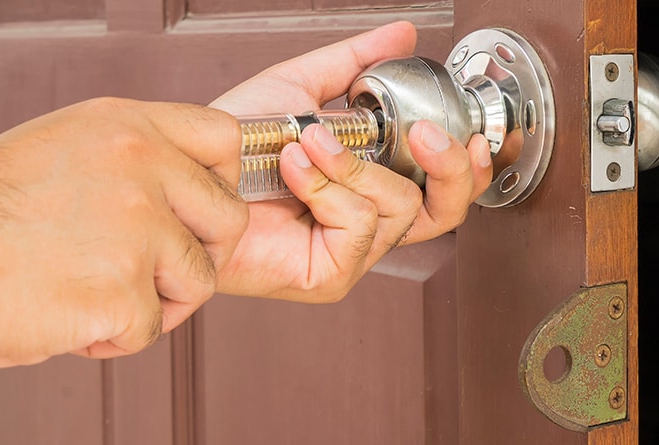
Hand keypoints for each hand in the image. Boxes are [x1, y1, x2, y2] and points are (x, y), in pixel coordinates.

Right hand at [0, 98, 246, 367]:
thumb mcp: (64, 149)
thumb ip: (133, 160)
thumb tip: (192, 194)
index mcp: (126, 127)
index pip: (224, 139)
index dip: (222, 182)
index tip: (195, 213)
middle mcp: (139, 168)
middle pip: (228, 219)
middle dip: (199, 255)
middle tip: (151, 275)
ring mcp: (134, 229)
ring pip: (197, 281)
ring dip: (156, 302)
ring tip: (95, 297)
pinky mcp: (120, 291)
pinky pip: (151, 329)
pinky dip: (115, 338)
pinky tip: (69, 320)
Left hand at [209, 21, 492, 301]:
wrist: (185, 173)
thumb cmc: (232, 147)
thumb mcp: (301, 88)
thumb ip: (356, 63)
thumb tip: (401, 35)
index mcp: (372, 187)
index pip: (444, 189)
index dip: (472, 167)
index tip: (474, 134)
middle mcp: (369, 224)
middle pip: (446, 211)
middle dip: (448, 167)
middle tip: (423, 133)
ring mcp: (351, 254)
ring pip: (399, 207)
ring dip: (352, 164)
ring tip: (306, 143)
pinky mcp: (329, 275)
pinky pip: (360, 224)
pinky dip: (327, 186)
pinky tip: (295, 170)